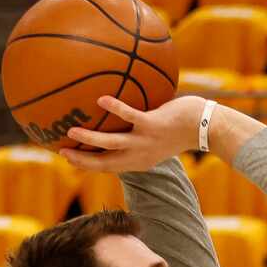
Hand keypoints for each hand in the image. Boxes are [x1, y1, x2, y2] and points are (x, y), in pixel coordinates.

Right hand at [60, 94, 211, 172]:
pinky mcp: (153, 125)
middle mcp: (140, 155)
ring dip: (91, 140)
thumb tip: (117, 113)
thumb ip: (136, 131)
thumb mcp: (156, 137)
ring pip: (113, 144)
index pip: (108, 166)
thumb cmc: (178, 129)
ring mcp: (145, 141)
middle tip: (62, 152)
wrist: (204, 127)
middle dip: (83, 160)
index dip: (87, 165)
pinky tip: (102, 99)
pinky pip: (131, 116)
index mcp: (139, 160)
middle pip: (106, 162)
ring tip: (72, 131)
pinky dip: (116, 108)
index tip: (68, 158)